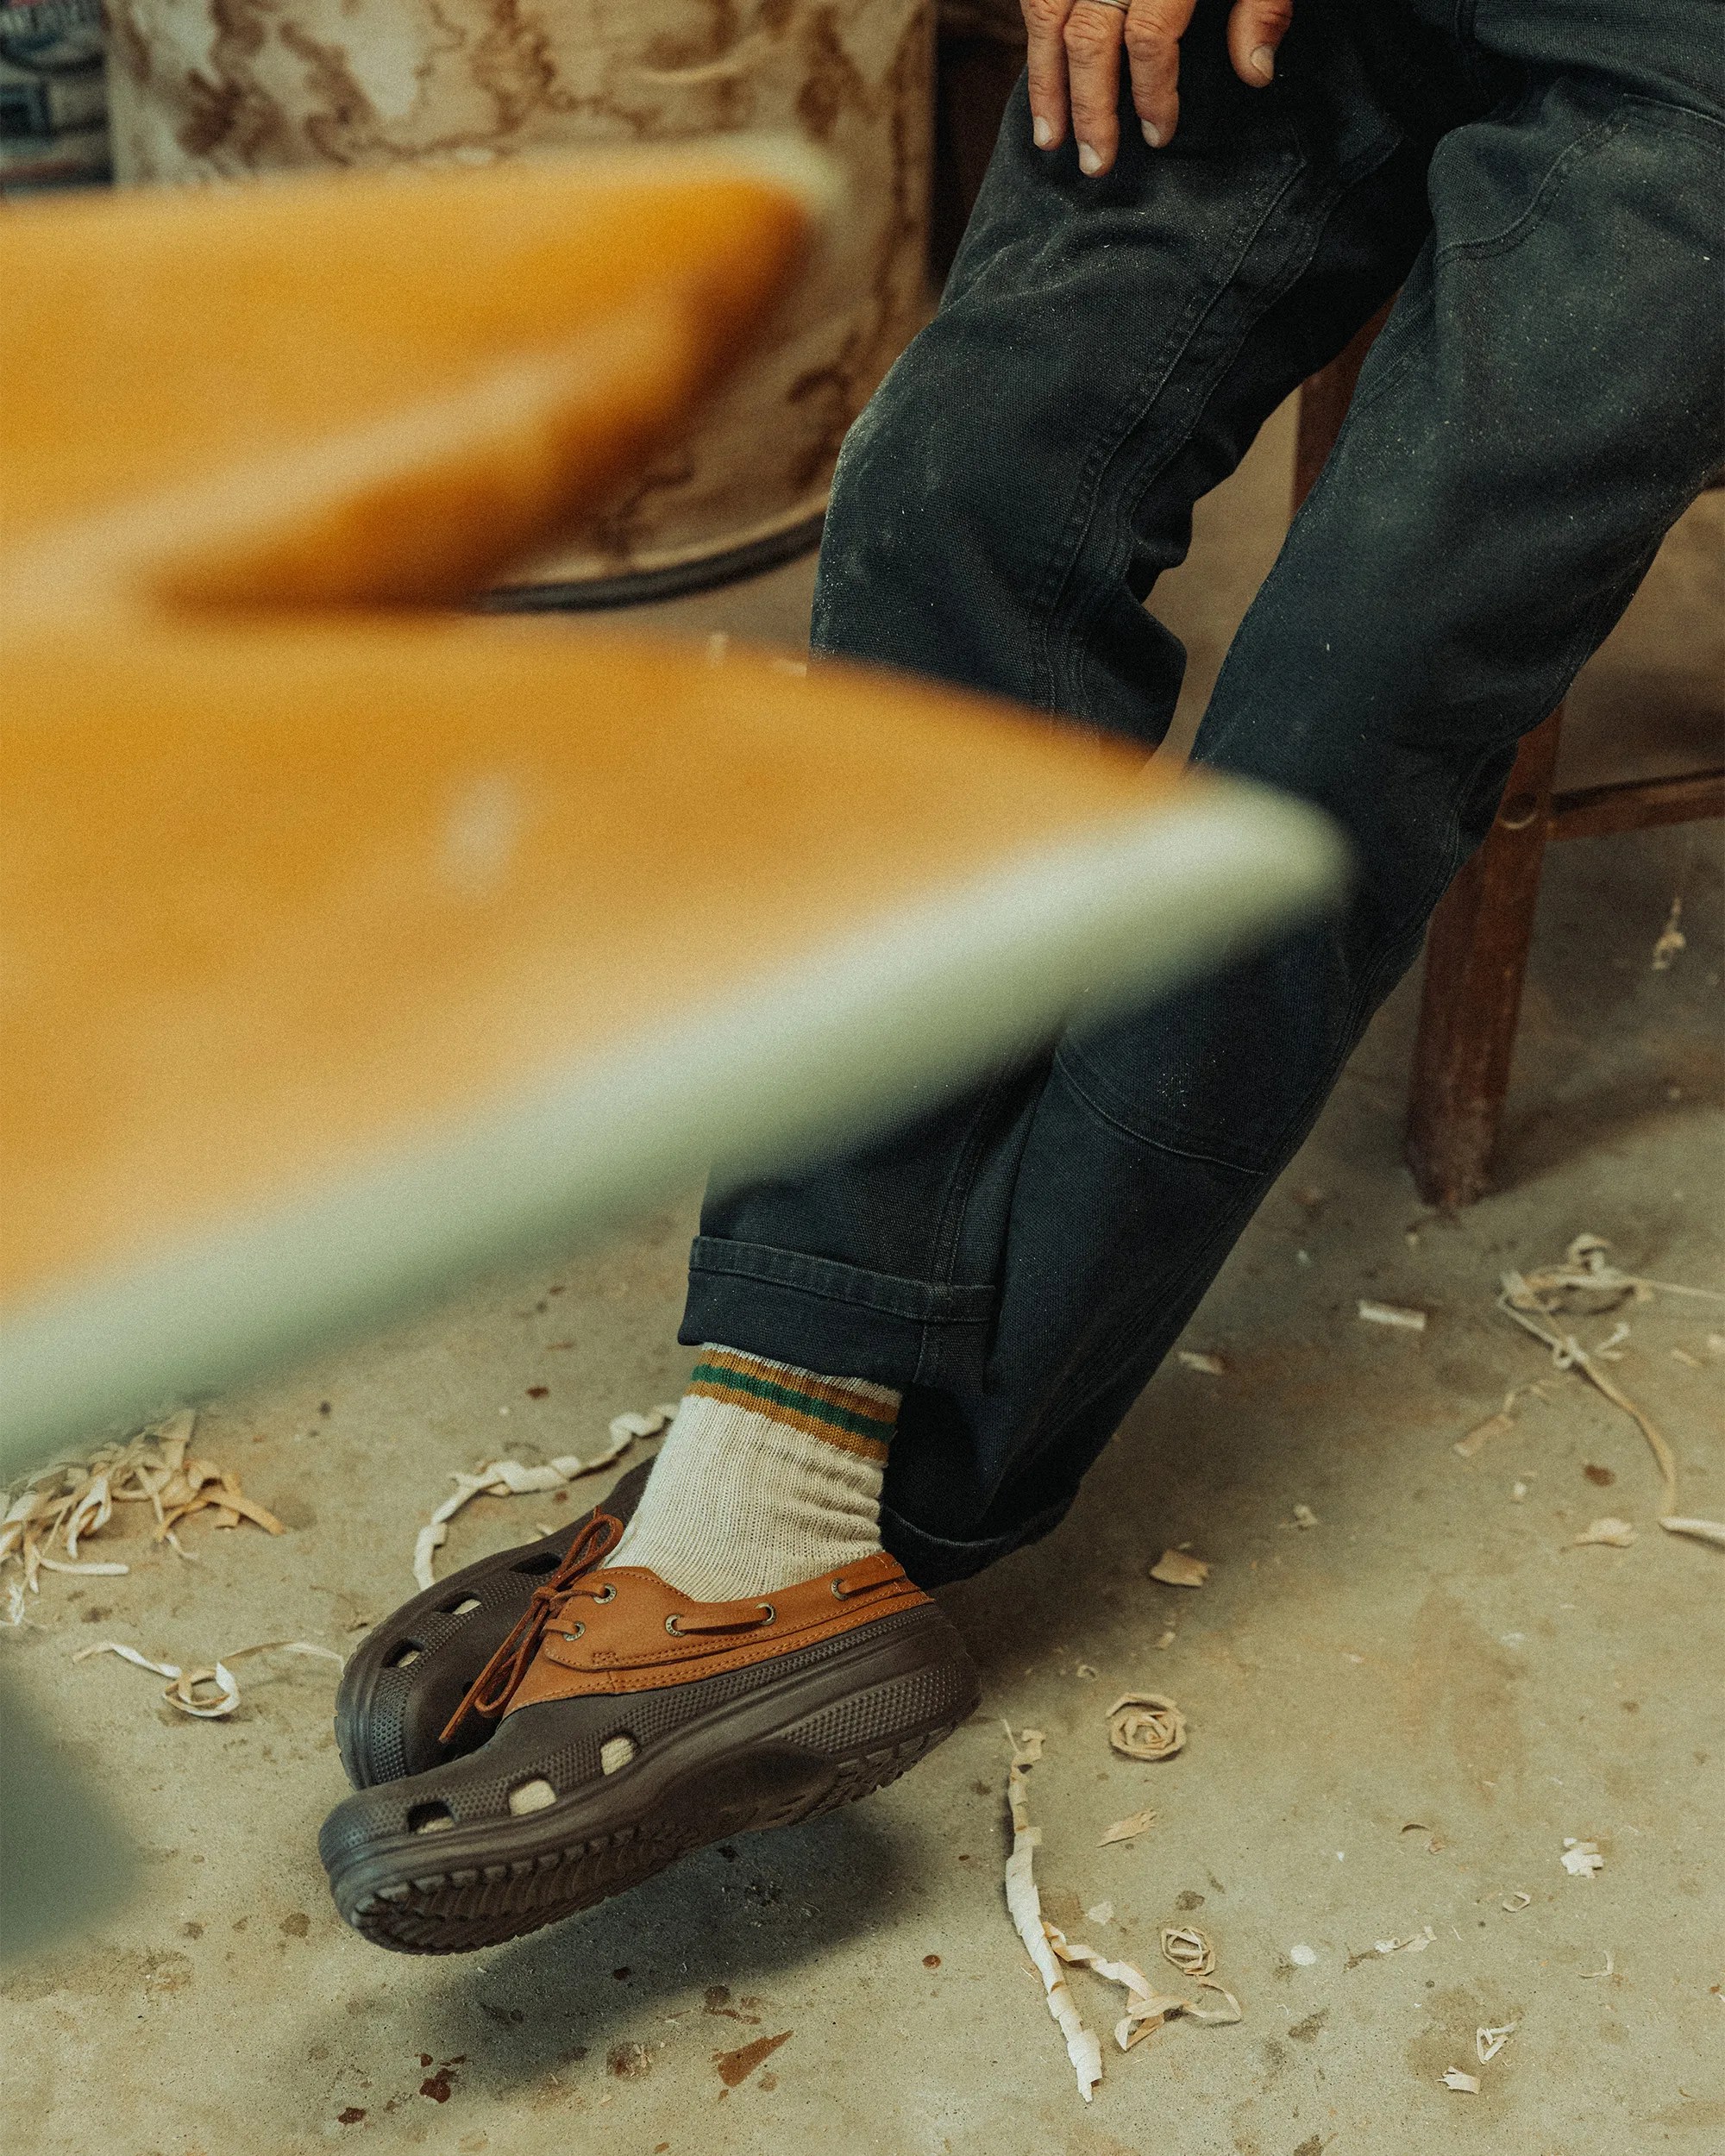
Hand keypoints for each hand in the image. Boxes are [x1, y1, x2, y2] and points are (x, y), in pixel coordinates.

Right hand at [1023, 0, 1292, 174]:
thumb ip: (1264, 0)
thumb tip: (1255, 74)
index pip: (1148, 36)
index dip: (1151, 92)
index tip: (1159, 134)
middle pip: (1089, 35)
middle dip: (1089, 106)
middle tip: (1093, 164)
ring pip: (1046, 12)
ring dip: (1044, 80)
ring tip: (1047, 137)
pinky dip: (1034, 33)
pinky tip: (1041, 71)